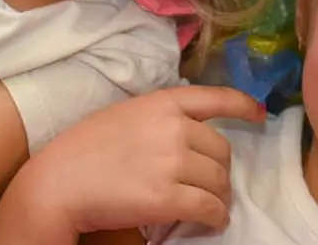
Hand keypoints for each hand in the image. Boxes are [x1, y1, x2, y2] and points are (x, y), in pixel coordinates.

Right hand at [0, 87, 265, 235]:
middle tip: (212, 184)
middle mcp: (174, 128)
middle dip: (221, 170)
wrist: (57, 182)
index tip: (260, 114)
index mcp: (162, 102)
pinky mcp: (167, 197)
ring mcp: (172, 162)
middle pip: (221, 150)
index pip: (215, 98)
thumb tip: (190, 133)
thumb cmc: (83, 149)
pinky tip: (212, 221)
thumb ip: (159, 118)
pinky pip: (208, 208)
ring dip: (219, 196)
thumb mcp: (125, 115)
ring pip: (218, 181)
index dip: (243, 105)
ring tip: (211, 206)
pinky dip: (215, 217)